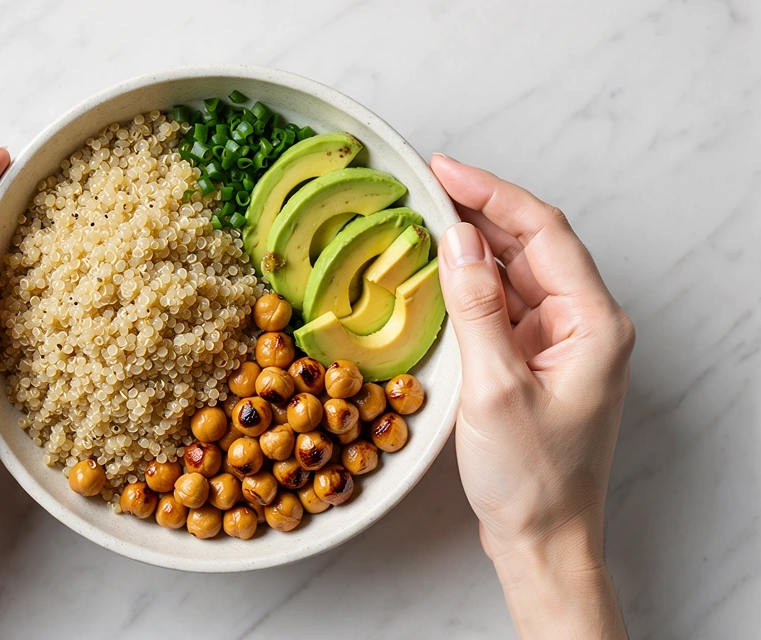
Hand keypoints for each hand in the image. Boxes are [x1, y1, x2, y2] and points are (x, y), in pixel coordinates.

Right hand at [431, 154, 633, 637]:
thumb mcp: (495, 388)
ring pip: (515, 272)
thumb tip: (456, 240)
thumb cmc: (531, 477)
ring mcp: (561, 342)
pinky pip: (504, 305)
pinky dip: (471, 285)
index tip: (443, 169)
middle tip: (423, 187)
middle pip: (531, 245)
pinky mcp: (537, 360)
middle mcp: (584, 324)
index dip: (491, 193)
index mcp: (593, 323)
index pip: (543, 232)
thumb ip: (476, 308)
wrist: (542, 538)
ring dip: (472, 247)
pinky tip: (439, 275)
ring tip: (423, 220)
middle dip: (479, 212)